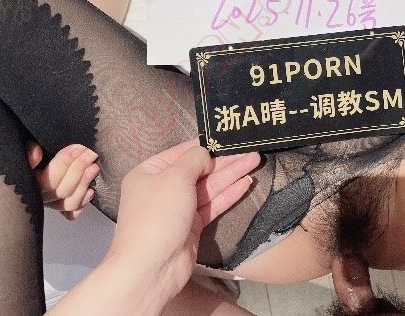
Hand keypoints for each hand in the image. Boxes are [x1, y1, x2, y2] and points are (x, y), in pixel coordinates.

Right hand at [27, 141, 99, 219]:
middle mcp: (40, 197)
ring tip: (94, 166)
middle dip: (79, 169)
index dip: (64, 162)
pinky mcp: (62, 208)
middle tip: (90, 152)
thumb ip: (27, 151)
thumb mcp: (24, 148)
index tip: (76, 148)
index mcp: (28, 184)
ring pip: (69, 203)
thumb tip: (36, 152)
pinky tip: (91, 190)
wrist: (31, 160)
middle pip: (62, 191)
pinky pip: (72, 213)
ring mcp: (52, 203)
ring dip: (83, 184)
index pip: (47, 180)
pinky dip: (82, 203)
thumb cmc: (31, 152)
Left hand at [107, 140, 259, 302]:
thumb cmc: (158, 215)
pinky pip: (212, 204)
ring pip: (209, 186)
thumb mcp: (175, 177)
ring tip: (254, 161)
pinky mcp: (192, 225)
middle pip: (199, 169)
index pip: (182, 152)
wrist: (152, 266)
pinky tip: (246, 183)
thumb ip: (194, 160)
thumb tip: (206, 154)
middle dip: (225, 161)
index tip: (228, 138)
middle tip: (250, 150)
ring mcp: (179, 208)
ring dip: (231, 174)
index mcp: (150, 172)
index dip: (206, 145)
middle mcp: (163, 188)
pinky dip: (229, 193)